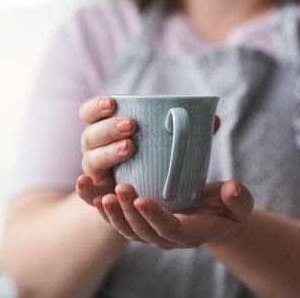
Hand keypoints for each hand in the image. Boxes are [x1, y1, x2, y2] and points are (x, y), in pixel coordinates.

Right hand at [77, 95, 220, 208]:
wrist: (149, 195)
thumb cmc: (158, 160)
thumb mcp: (172, 144)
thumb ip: (190, 133)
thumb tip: (213, 121)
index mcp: (106, 129)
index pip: (90, 113)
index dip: (96, 107)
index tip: (113, 102)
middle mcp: (95, 148)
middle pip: (90, 135)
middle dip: (108, 128)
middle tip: (131, 125)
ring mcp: (95, 172)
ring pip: (91, 162)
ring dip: (107, 153)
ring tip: (130, 148)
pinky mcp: (99, 196)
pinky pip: (87, 196)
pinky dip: (86, 191)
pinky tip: (91, 186)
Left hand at [77, 178, 253, 248]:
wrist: (211, 215)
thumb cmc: (225, 207)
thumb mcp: (238, 203)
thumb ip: (239, 199)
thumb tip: (233, 190)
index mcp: (190, 233)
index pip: (170, 229)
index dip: (155, 217)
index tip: (142, 199)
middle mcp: (165, 238)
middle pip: (142, 231)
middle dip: (128, 212)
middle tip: (119, 189)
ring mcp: (149, 232)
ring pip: (126, 229)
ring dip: (111, 214)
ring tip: (101, 194)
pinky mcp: (138, 223)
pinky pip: (117, 220)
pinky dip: (101, 208)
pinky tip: (90, 192)